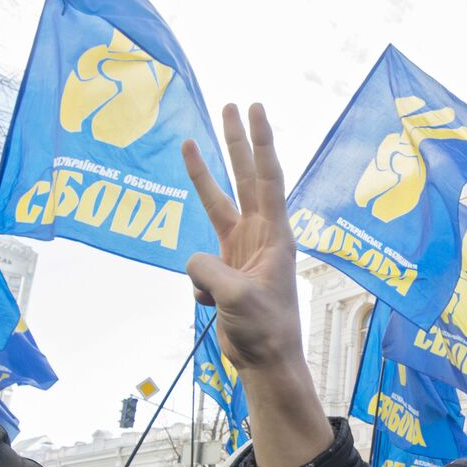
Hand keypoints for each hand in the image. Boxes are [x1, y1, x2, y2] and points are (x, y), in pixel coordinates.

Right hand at [183, 104, 302, 370]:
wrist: (265, 361)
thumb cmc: (264, 329)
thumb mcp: (235, 296)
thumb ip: (209, 269)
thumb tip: (193, 261)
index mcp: (275, 236)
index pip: (267, 177)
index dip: (260, 142)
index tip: (254, 109)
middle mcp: (260, 236)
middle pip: (244, 178)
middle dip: (236, 142)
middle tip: (231, 105)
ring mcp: (241, 250)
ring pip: (216, 205)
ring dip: (203, 177)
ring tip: (191, 142)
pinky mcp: (225, 269)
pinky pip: (198, 262)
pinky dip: (196, 283)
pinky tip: (212, 306)